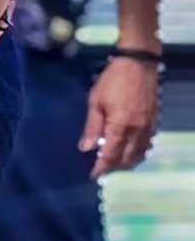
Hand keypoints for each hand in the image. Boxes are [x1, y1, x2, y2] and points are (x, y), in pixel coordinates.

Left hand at [81, 55, 160, 178]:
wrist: (138, 65)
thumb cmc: (112, 81)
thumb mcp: (95, 101)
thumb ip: (92, 127)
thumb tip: (86, 148)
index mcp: (121, 126)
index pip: (111, 155)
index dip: (102, 167)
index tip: (93, 175)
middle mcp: (138, 131)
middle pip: (127, 158)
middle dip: (114, 166)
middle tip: (101, 168)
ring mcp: (149, 127)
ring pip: (139, 154)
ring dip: (126, 161)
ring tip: (113, 161)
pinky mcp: (155, 122)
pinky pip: (147, 145)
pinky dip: (137, 152)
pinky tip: (128, 150)